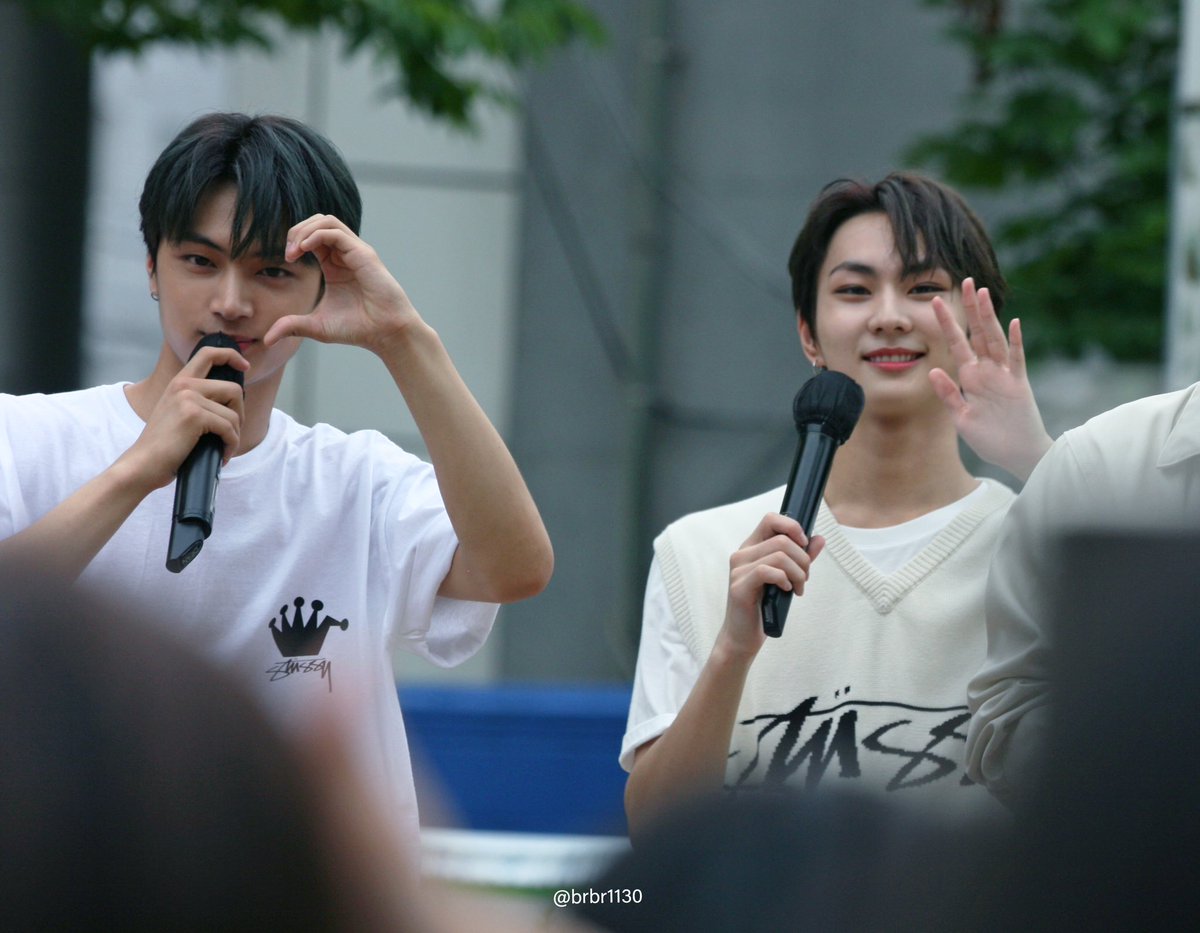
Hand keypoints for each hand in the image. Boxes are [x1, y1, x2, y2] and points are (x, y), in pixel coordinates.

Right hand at [121, 346, 247, 490]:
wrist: (143, 464)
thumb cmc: (165, 445)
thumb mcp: (178, 412)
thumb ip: (199, 399)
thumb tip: (235, 399)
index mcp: (180, 382)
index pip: (208, 354)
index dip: (231, 356)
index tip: (245, 366)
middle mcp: (184, 385)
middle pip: (234, 390)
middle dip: (240, 415)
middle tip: (231, 434)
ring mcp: (188, 398)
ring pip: (233, 414)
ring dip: (235, 435)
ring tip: (224, 449)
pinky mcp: (194, 416)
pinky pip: (229, 429)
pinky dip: (231, 445)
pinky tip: (222, 456)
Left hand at [264, 215, 418, 354]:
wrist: (385, 333)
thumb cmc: (358, 329)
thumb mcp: (317, 326)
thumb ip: (292, 325)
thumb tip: (267, 338)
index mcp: (335, 265)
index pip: (312, 237)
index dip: (295, 241)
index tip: (287, 259)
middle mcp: (345, 254)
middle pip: (318, 222)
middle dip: (297, 230)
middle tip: (288, 252)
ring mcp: (355, 252)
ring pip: (327, 220)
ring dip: (305, 230)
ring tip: (295, 249)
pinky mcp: (363, 254)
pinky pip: (335, 232)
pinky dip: (316, 236)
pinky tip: (305, 250)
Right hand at [718, 513, 823, 659]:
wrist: (743, 637)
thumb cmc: (764, 608)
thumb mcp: (787, 578)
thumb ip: (801, 557)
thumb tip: (819, 538)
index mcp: (751, 548)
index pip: (770, 519)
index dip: (792, 526)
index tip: (804, 544)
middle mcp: (742, 554)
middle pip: (782, 539)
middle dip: (803, 559)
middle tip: (805, 578)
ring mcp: (738, 570)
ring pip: (779, 555)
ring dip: (798, 573)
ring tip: (798, 588)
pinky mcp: (739, 586)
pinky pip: (769, 571)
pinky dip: (784, 580)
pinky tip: (786, 591)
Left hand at [929, 278, 1052, 481]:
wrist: (1019, 456)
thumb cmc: (991, 438)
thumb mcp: (961, 418)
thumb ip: (948, 395)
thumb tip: (933, 371)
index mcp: (970, 377)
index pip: (957, 343)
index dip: (947, 323)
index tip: (935, 301)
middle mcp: (987, 371)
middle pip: (977, 333)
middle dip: (970, 308)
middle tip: (965, 281)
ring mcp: (1004, 376)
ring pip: (995, 339)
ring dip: (988, 317)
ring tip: (982, 293)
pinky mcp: (1019, 385)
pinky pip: (1017, 360)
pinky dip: (1015, 342)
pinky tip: (1013, 324)